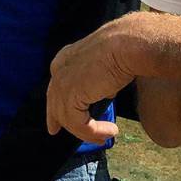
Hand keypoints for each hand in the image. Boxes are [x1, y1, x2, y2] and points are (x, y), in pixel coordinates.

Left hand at [46, 21, 133, 143]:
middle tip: (64, 134)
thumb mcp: (106, 67)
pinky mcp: (70, 95)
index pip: (56, 88)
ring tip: (107, 135)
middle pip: (55, 103)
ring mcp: (62, 82)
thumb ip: (100, 81)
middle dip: (58, 121)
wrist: (126, 45)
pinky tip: (110, 131)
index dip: (55, 107)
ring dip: (88, 132)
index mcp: (66, 59)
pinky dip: (94, 131)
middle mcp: (59, 69)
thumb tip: (106, 94)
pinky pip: (78, 124)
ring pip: (68, 118)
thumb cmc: (124, 50)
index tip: (55, 125)